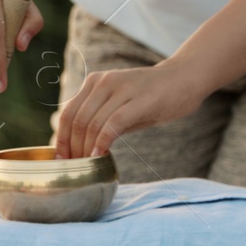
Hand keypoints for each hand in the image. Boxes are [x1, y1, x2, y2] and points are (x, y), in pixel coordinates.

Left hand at [54, 62, 209, 157]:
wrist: (185, 78)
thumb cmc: (151, 98)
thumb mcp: (119, 106)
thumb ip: (99, 121)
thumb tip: (77, 148)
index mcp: (94, 82)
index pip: (68, 113)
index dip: (61, 139)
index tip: (60, 160)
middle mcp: (104, 82)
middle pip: (77, 120)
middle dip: (72, 148)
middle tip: (74, 167)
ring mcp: (121, 88)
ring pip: (92, 123)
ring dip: (86, 149)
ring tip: (87, 166)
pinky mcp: (139, 99)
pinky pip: (113, 123)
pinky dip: (103, 142)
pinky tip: (100, 156)